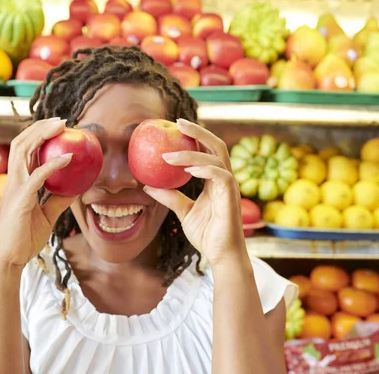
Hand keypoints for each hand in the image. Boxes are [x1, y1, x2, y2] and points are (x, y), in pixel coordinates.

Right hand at [0, 118, 76, 266]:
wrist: (9, 259)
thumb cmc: (23, 239)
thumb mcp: (47, 216)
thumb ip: (58, 201)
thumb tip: (77, 190)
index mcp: (18, 182)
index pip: (26, 150)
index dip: (39, 135)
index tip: (59, 127)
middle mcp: (13, 180)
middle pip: (22, 143)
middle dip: (40, 127)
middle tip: (62, 121)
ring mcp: (14, 188)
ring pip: (23, 151)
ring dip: (42, 136)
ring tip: (61, 127)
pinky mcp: (20, 200)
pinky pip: (37, 177)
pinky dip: (52, 165)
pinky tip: (68, 159)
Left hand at [143, 118, 246, 267]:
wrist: (220, 255)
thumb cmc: (206, 234)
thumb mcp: (183, 211)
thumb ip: (170, 196)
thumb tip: (148, 186)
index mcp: (214, 180)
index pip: (207, 151)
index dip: (194, 137)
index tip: (175, 127)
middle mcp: (224, 179)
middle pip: (216, 145)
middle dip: (198, 132)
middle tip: (177, 123)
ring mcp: (229, 187)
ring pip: (215, 158)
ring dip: (191, 154)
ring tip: (167, 156)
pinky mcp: (230, 197)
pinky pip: (221, 176)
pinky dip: (205, 169)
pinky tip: (188, 170)